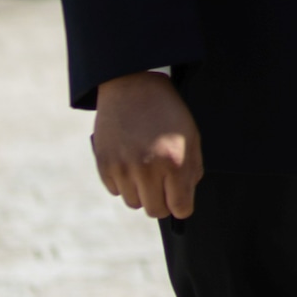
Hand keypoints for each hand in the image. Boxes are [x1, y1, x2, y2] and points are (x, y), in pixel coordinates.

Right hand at [91, 71, 202, 218]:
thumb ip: (192, 171)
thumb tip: (184, 201)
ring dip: (142, 192)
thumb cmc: (166, 111)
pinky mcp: (104, 165)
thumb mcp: (191, 136)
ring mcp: (122, 167)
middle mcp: (147, 169)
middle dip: (163, 201)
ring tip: (146, 168)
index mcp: (174, 161)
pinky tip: (130, 160)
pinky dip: (124, 182)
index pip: (180, 207)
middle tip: (164, 185)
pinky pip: (116, 190)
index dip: (182, 206)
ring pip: (134, 202)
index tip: (180, 199)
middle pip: (155, 211)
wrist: (132, 85)